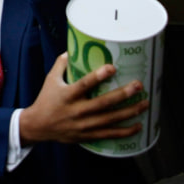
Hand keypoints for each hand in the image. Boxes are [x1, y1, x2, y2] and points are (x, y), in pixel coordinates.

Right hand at [19, 53, 148, 145]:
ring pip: (111, 120)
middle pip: (104, 103)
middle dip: (123, 94)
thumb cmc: (46, 99)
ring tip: (145, 103)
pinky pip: (110, 134)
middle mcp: (77, 111)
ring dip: (130, 112)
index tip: (112, 67)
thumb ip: (62, 63)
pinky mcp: (88, 136)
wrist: (39, 126)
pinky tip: (139, 126)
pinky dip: (125, 132)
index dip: (98, 76)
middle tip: (138, 85)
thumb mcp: (51, 78)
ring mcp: (84, 125)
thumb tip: (74, 48)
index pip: (84, 84)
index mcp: (68, 95)